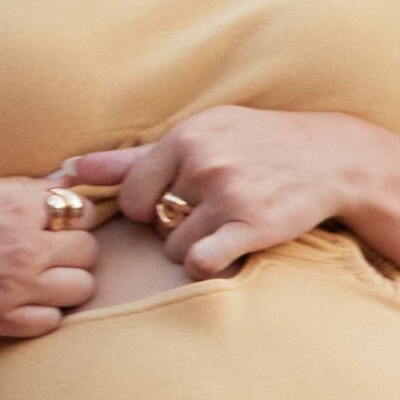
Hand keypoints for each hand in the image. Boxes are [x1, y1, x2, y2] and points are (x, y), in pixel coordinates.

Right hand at [0, 174, 97, 340]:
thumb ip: (22, 189)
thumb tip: (63, 184)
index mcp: (19, 206)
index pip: (81, 210)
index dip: (70, 214)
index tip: (55, 218)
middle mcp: (25, 248)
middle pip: (89, 250)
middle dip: (73, 246)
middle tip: (49, 246)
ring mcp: (13, 289)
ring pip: (81, 288)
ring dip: (67, 280)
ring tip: (41, 274)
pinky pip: (50, 323)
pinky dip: (44, 312)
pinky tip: (24, 299)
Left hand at [67, 107, 374, 278]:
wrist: (330, 157)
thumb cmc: (255, 144)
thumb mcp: (199, 135)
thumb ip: (132, 157)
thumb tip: (69, 167)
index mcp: (185, 137)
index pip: (131, 195)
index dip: (147, 207)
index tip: (174, 202)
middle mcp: (203, 163)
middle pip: (152, 223)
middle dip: (171, 226)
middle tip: (206, 212)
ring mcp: (228, 195)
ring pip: (174, 248)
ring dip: (193, 247)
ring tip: (223, 226)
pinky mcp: (251, 226)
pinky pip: (200, 262)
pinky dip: (206, 264)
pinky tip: (224, 252)